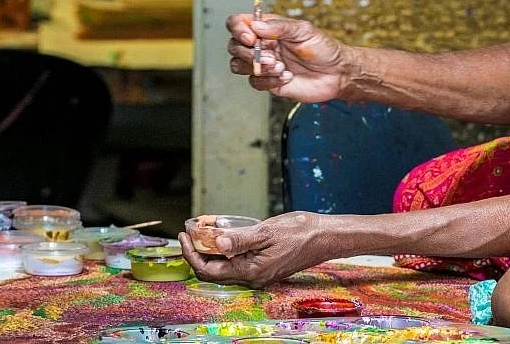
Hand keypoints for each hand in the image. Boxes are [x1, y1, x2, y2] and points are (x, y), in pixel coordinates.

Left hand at [178, 212, 336, 287]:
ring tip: (205, 231)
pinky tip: (227, 236)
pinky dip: (226, 251)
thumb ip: (240, 239)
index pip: (208, 270)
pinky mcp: (265, 267)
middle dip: (198, 253)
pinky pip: (237, 263)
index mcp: (250, 271)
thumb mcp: (267, 231)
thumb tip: (216, 243)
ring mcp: (259, 274)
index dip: (191, 254)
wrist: (326, 237)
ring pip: (225, 268)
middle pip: (214, 272)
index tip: (184, 235)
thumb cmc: (301, 231)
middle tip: (190, 232)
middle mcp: (253, 278)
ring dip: (211, 252)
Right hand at [226, 14, 349, 101]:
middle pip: (234, 46)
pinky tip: (287, 77)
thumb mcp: (303, 30)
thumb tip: (255, 26)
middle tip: (272, 57)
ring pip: (238, 65)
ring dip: (257, 67)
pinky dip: (269, 80)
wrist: (336, 73)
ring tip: (281, 67)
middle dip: (248, 53)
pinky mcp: (269, 82)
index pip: (238, 23)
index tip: (251, 38)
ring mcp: (264, 64)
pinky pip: (255, 82)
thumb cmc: (323, 48)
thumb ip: (279, 27)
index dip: (238, 29)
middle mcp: (262, 45)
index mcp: (268, 28)